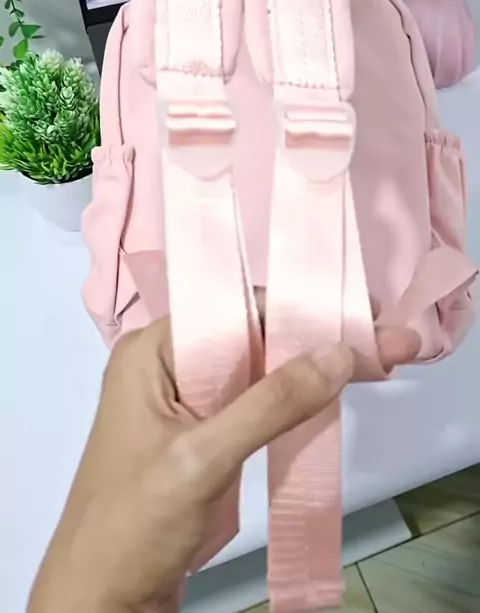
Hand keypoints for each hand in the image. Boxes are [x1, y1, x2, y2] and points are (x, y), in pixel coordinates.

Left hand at [28, 310, 418, 612]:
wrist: (101, 603)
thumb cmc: (133, 525)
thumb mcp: (201, 459)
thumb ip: (269, 404)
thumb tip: (338, 351)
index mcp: (153, 351)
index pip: (235, 309)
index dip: (299, 308)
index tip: (362, 312)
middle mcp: (169, 366)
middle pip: (253, 338)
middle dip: (318, 339)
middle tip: (390, 341)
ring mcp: (185, 403)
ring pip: (259, 372)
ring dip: (314, 370)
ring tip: (379, 361)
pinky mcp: (202, 437)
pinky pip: (254, 405)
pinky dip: (295, 402)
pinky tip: (334, 397)